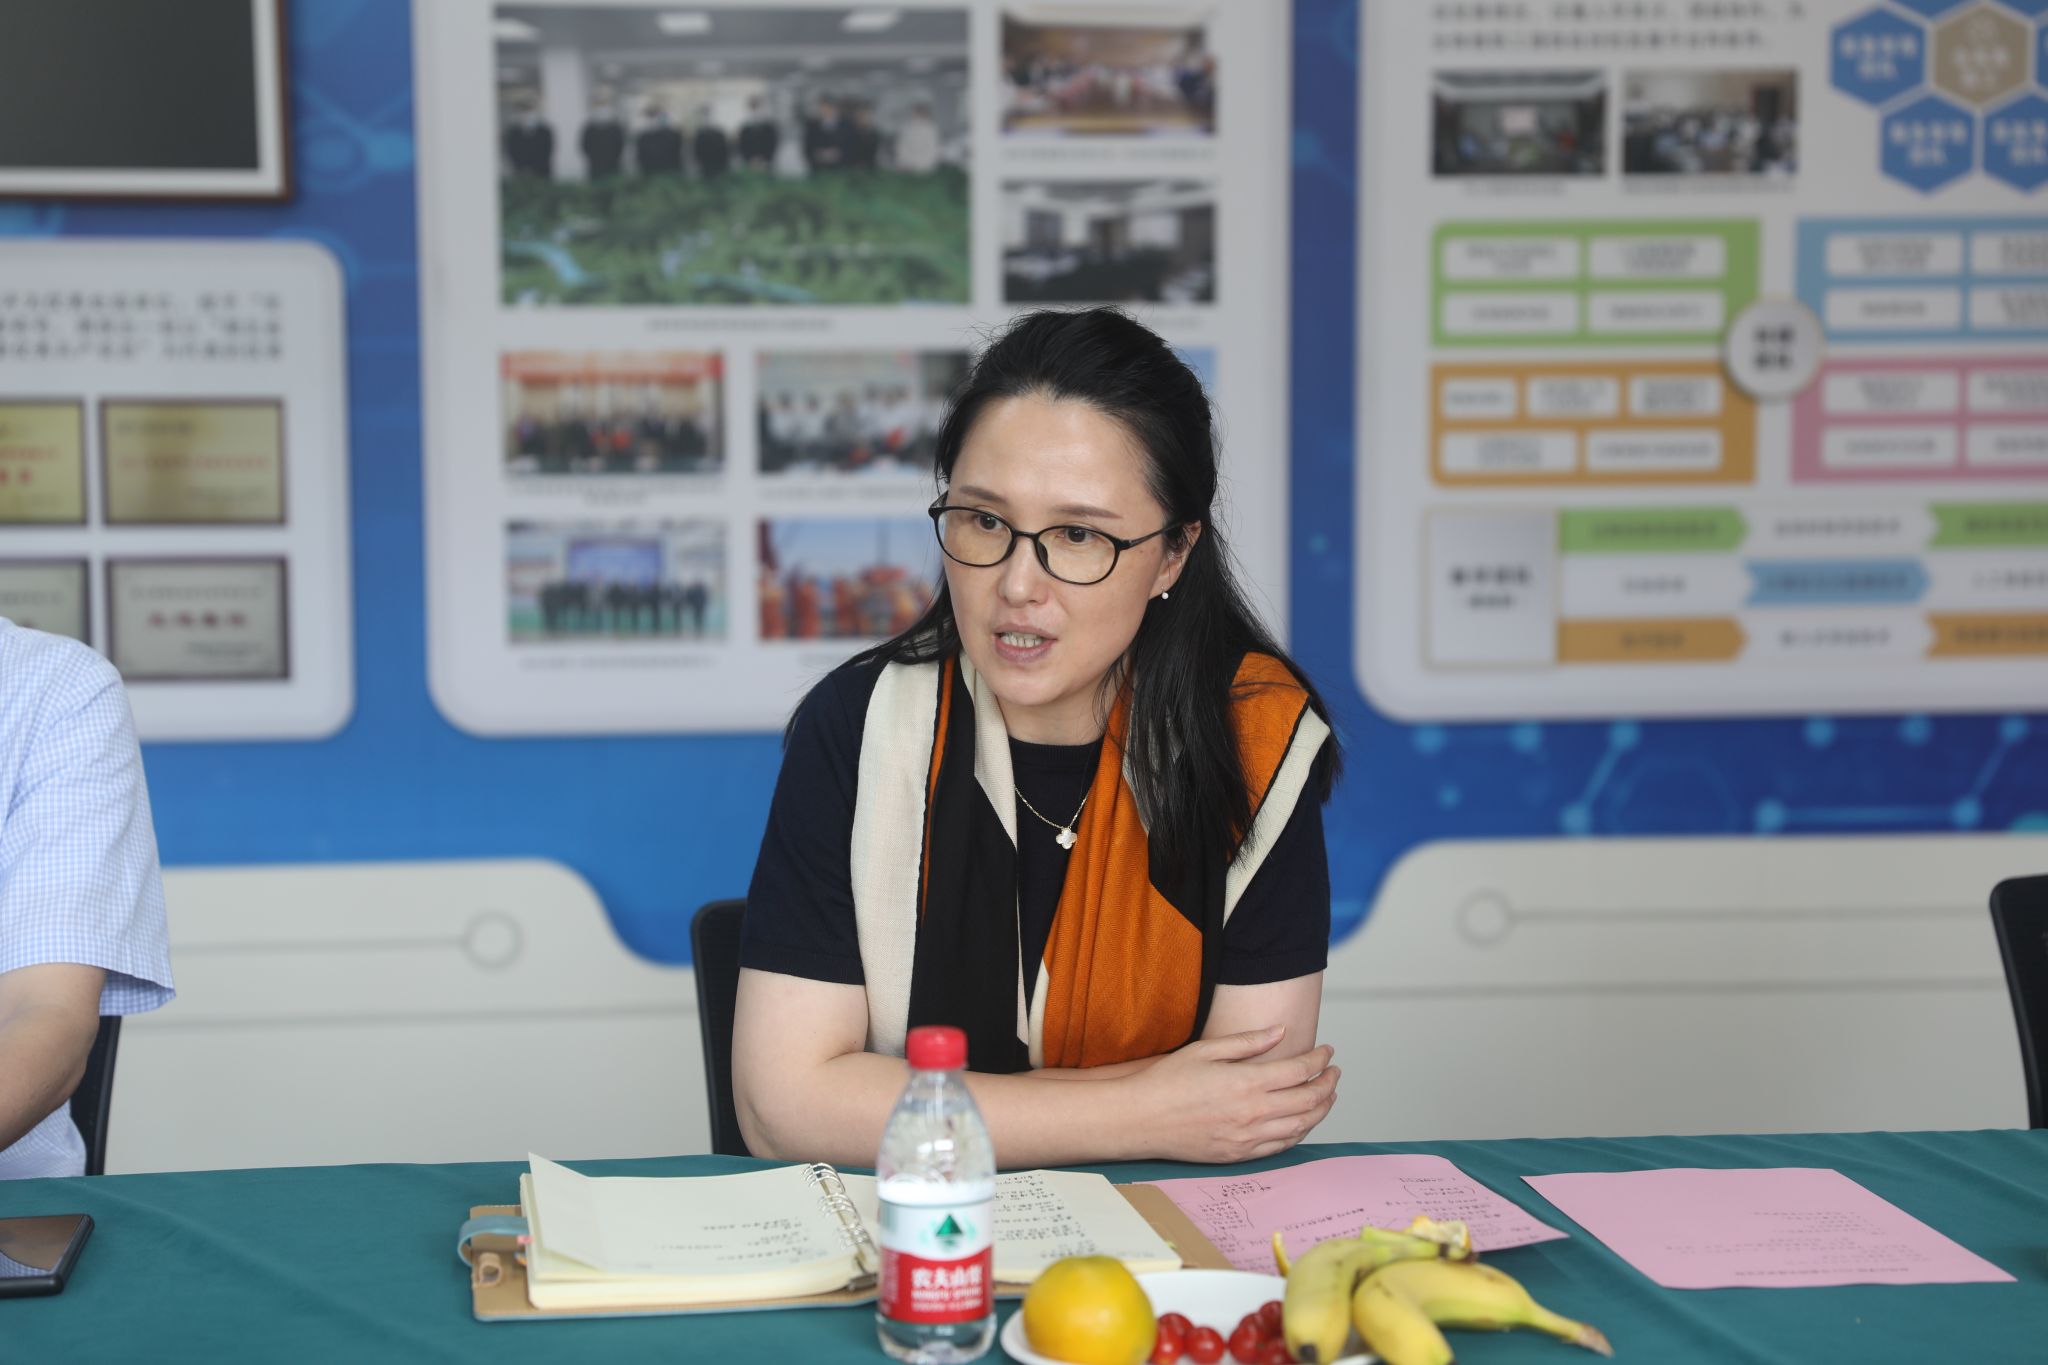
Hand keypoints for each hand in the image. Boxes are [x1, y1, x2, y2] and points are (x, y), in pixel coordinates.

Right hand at [1122, 1026, 1337, 1163]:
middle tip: (1333, 1073)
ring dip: (1321, 1109)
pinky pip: (1282, 1146)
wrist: (1141, 1119)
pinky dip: (1300, 1133)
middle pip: (1309, 1100)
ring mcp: (1248, 1137)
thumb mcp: (1206, 1050)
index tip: (1327, 1052)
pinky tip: (1303, 1121)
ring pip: (1301, 1126)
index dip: (1320, 1060)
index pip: (1300, 1070)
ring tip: (1327, 1096)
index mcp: (1247, 1082)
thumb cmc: (1168, 1081)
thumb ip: (1248, 1042)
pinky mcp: (1240, 1155)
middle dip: (1328, 1084)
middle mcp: (1253, 1113)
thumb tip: (1280, 1032)